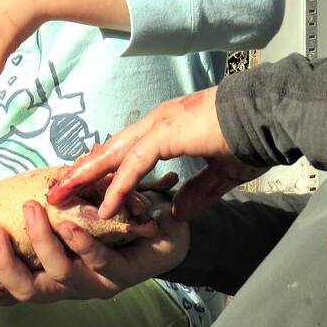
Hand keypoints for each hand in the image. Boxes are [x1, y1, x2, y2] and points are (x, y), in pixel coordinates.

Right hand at [0, 196, 189, 305]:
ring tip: (32, 211)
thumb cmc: (115, 217)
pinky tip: (71, 226)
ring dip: (43, 242)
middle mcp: (69, 284)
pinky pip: (98, 263)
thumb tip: (17, 183)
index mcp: (52, 271)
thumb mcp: (78, 207)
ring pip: (60, 274)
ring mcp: (96, 283)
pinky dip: (82, 244)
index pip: (14, 286)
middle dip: (6, 265)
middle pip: (28, 290)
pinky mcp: (123, 276)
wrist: (169, 228)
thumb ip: (52, 200)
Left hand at [46, 87, 265, 220]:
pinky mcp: (167, 134)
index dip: (104, 167)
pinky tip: (105, 205)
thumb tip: (178, 210)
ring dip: (87, 177)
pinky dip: (118, 186)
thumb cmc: (251, 138)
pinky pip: (135, 164)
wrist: (268, 115)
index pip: (126, 149)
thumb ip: (199, 191)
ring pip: (114, 154)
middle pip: (111, 149)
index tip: (83, 183)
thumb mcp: (222, 173)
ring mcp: (160, 125)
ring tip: (63, 197)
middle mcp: (158, 122)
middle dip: (83, 171)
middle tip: (58, 190)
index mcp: (168, 127)